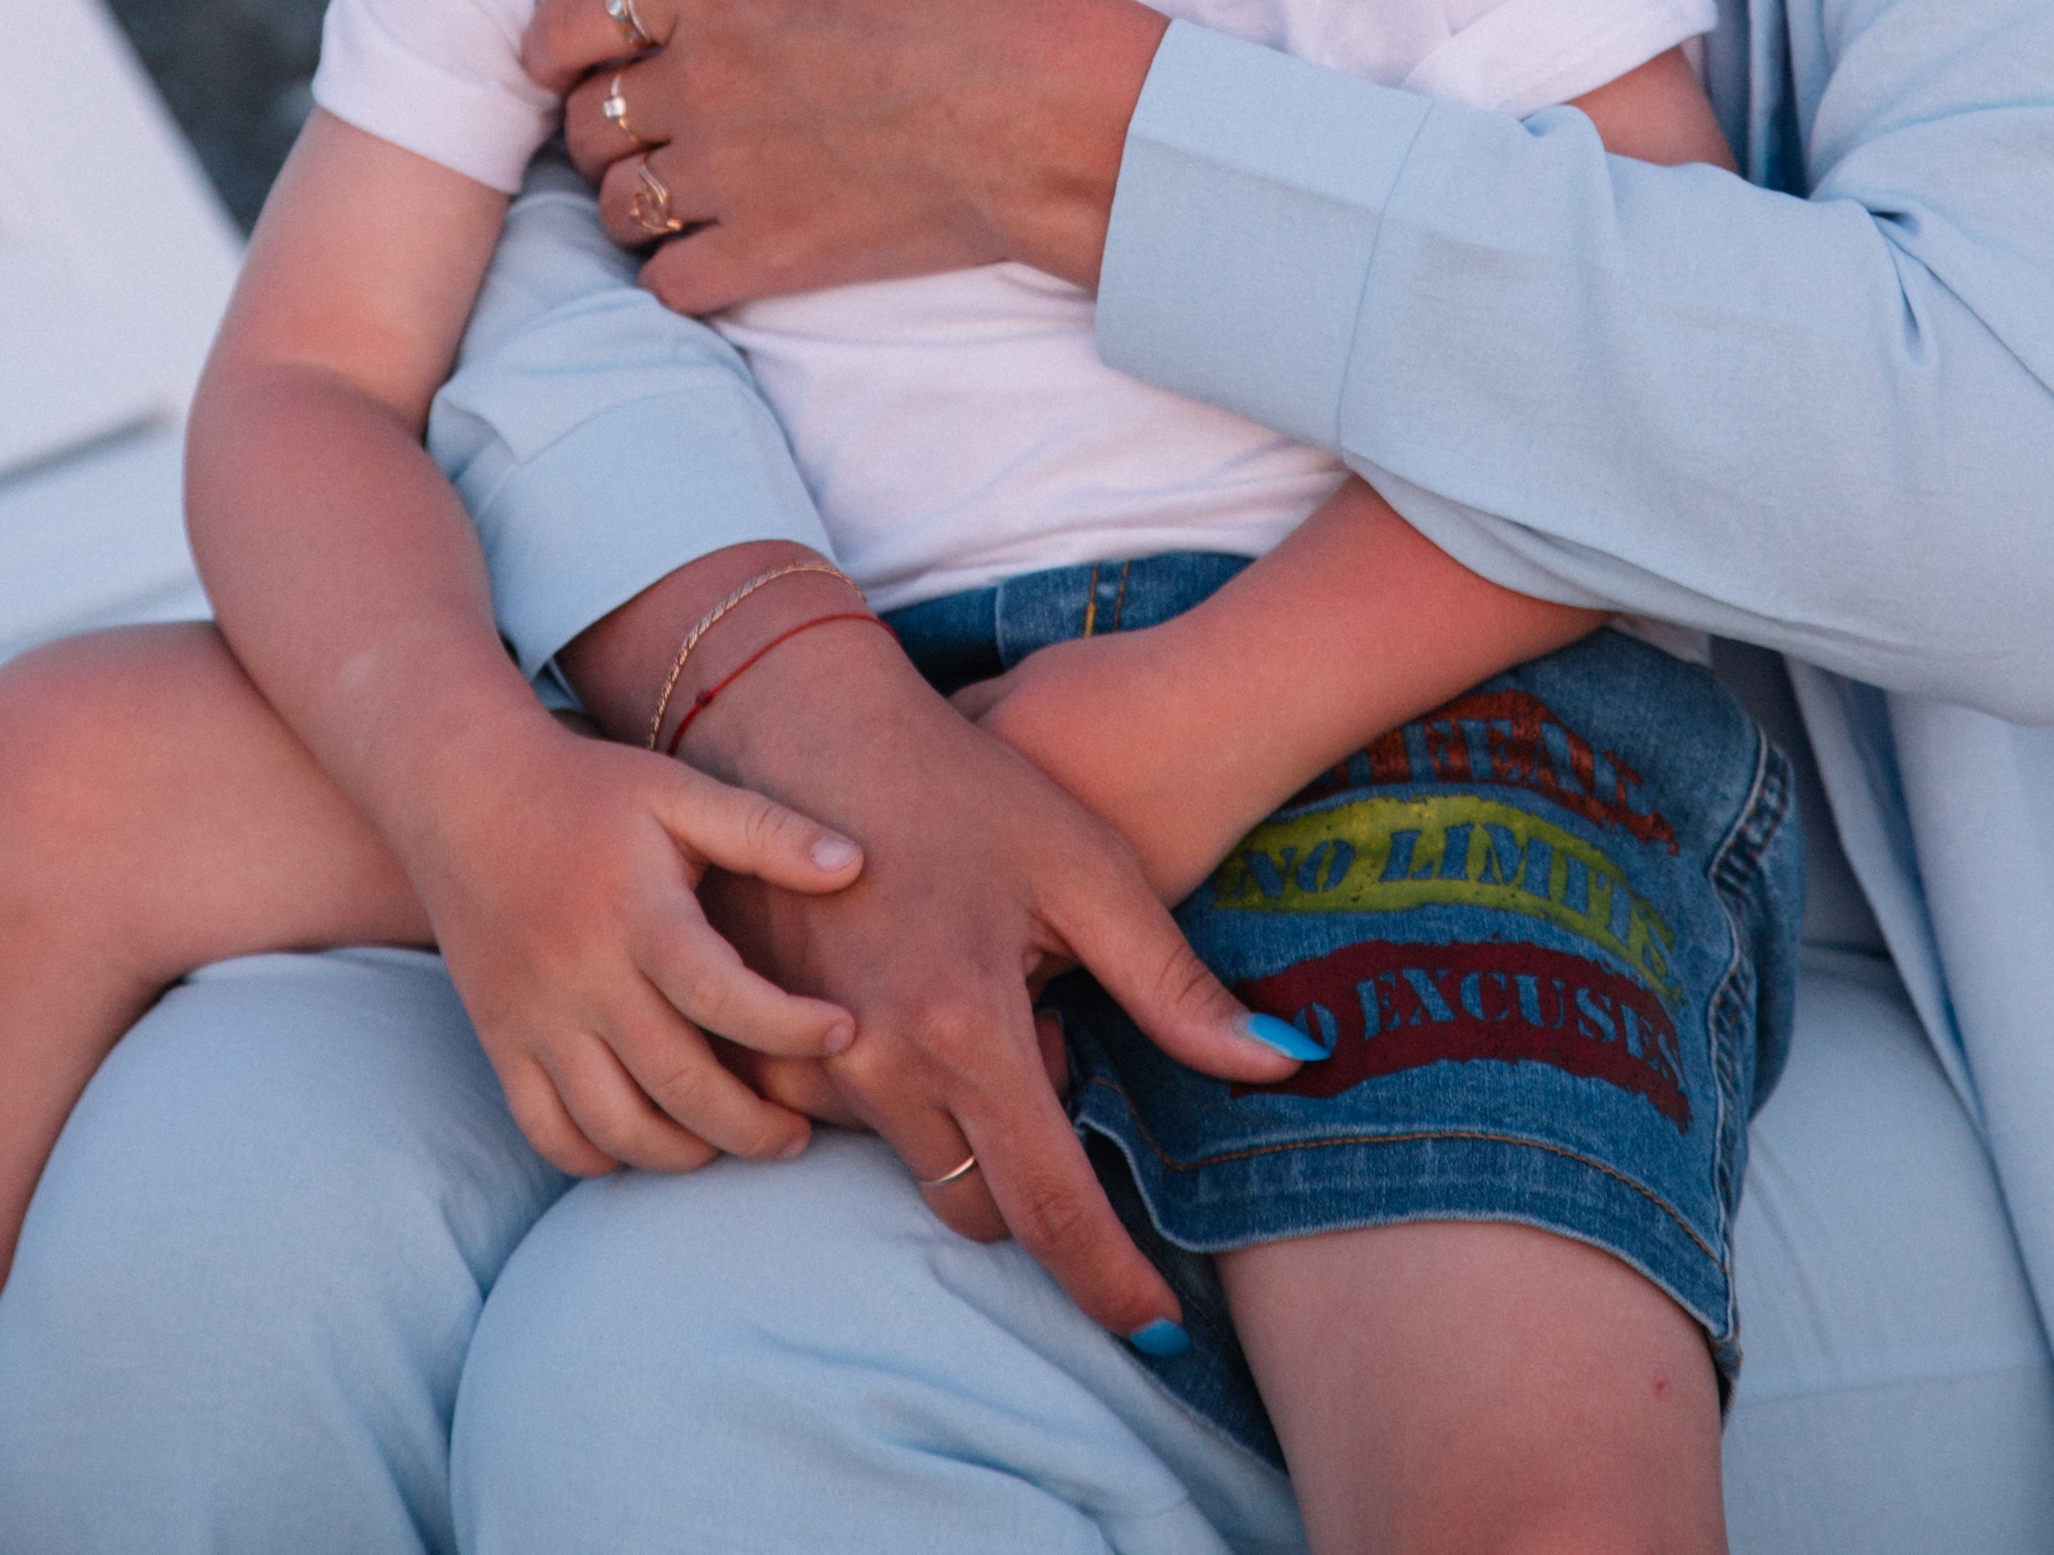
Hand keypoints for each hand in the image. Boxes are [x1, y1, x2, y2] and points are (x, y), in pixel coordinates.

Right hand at [401, 721, 866, 1182]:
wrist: (465, 792)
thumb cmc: (590, 790)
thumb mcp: (679, 792)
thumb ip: (766, 831)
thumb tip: (855, 866)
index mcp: (636, 913)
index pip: (719, 993)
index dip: (788, 1027)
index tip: (842, 1031)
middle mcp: (582, 976)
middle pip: (675, 1082)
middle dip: (751, 1126)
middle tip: (799, 1133)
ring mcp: (535, 1018)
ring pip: (614, 1126)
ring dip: (683, 1154)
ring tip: (730, 1141)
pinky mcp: (499, 1041)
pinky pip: (548, 1131)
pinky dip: (600, 1157)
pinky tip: (647, 1140)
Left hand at [519, 0, 1165, 302]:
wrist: (1061, 114)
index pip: (566, 21)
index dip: (553, 42)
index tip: (567, 56)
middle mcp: (703, 82)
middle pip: (585, 119)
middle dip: (600, 118)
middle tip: (641, 120)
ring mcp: (730, 176)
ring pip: (618, 203)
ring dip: (633, 194)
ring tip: (672, 186)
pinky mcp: (772, 254)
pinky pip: (669, 283)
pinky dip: (675, 270)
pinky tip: (711, 250)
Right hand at [667, 606, 1304, 1339]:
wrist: (817, 726)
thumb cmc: (969, 786)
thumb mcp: (1090, 866)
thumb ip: (1177, 986)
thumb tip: (1288, 1063)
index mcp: (968, 1025)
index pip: (1051, 1209)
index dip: (1110, 1283)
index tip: (1156, 1328)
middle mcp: (878, 1062)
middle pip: (980, 1210)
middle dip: (1032, 1174)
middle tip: (1048, 1038)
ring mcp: (810, 1059)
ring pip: (916, 1163)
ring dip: (964, 1121)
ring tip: (980, 990)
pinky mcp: (766, 1043)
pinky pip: (848, 1122)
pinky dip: (898, 1091)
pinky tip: (914, 992)